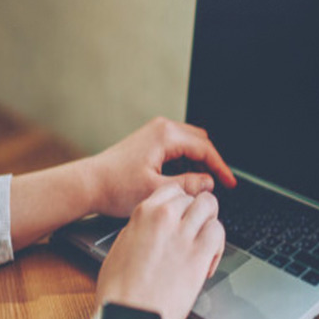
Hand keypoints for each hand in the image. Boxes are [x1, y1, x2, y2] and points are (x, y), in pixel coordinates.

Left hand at [90, 117, 235, 217]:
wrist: (88, 183)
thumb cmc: (115, 186)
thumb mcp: (156, 190)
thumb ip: (187, 186)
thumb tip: (209, 183)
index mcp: (166, 135)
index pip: (205, 148)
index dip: (221, 168)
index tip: (230, 184)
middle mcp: (161, 128)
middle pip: (200, 142)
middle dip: (211, 163)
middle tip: (219, 185)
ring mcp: (154, 132)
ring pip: (189, 144)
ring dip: (198, 162)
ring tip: (201, 185)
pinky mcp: (149, 140)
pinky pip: (177, 146)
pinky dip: (185, 161)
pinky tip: (184, 179)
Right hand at [95, 183, 225, 318]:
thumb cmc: (119, 292)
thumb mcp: (120, 247)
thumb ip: (139, 230)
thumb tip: (151, 228)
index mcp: (143, 214)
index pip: (173, 191)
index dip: (182, 202)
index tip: (184, 213)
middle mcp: (164, 218)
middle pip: (194, 198)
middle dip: (197, 213)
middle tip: (196, 230)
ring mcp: (183, 235)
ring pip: (210, 207)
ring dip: (210, 222)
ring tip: (205, 241)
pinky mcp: (198, 256)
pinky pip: (218, 233)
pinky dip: (218, 243)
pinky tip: (208, 259)